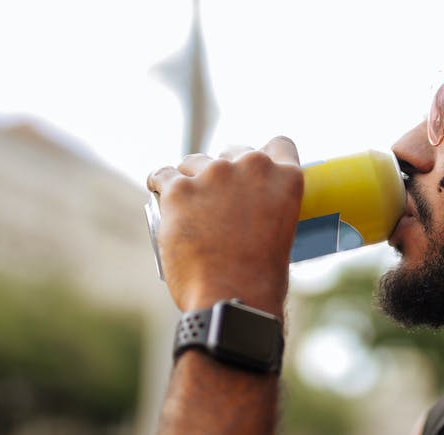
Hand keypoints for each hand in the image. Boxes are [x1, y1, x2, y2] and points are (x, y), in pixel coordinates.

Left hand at [146, 136, 302, 315]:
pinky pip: (162, 175)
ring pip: (195, 161)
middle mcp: (252, 166)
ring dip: (191, 177)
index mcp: (286, 178)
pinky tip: (157, 189)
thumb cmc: (259, 280)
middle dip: (225, 168)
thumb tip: (248, 212)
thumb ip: (269, 209)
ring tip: (187, 204)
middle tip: (217, 196)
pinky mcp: (179, 189)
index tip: (252, 170)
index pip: (279, 145)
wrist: (231, 298)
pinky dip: (159, 183)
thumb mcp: (282, 233)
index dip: (265, 155)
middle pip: (234, 150)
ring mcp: (214, 175)